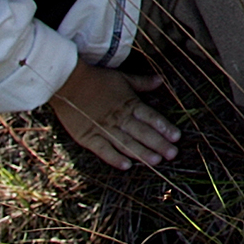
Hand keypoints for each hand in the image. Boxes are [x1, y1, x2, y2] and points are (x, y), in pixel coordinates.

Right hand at [51, 61, 179, 169]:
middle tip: (173, 154)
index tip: (177, 137)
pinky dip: (114, 158)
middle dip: (158, 144)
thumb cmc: (96, 79)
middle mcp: (118, 117)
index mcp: (128, 103)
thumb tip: (160, 80)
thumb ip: (141, 82)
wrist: (67, 82)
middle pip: (142, 132)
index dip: (164, 127)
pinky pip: (103, 150)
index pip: (151, 117)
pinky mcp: (87, 137)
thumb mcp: (122, 78)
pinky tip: (126, 166)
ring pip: (126, 143)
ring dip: (142, 153)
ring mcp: (103, 128)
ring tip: (156, 162)